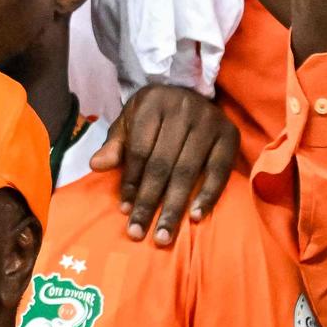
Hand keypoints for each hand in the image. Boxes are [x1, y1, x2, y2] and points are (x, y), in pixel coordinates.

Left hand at [89, 84, 240, 245]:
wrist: (189, 92)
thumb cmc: (153, 114)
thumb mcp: (129, 123)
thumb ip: (115, 145)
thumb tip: (96, 165)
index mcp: (151, 103)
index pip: (139, 151)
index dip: (131, 182)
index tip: (125, 211)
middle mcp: (182, 109)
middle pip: (162, 164)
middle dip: (149, 201)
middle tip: (139, 233)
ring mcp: (209, 121)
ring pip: (188, 171)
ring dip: (174, 206)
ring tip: (164, 234)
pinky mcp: (230, 134)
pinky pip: (219, 171)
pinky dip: (208, 195)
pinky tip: (194, 217)